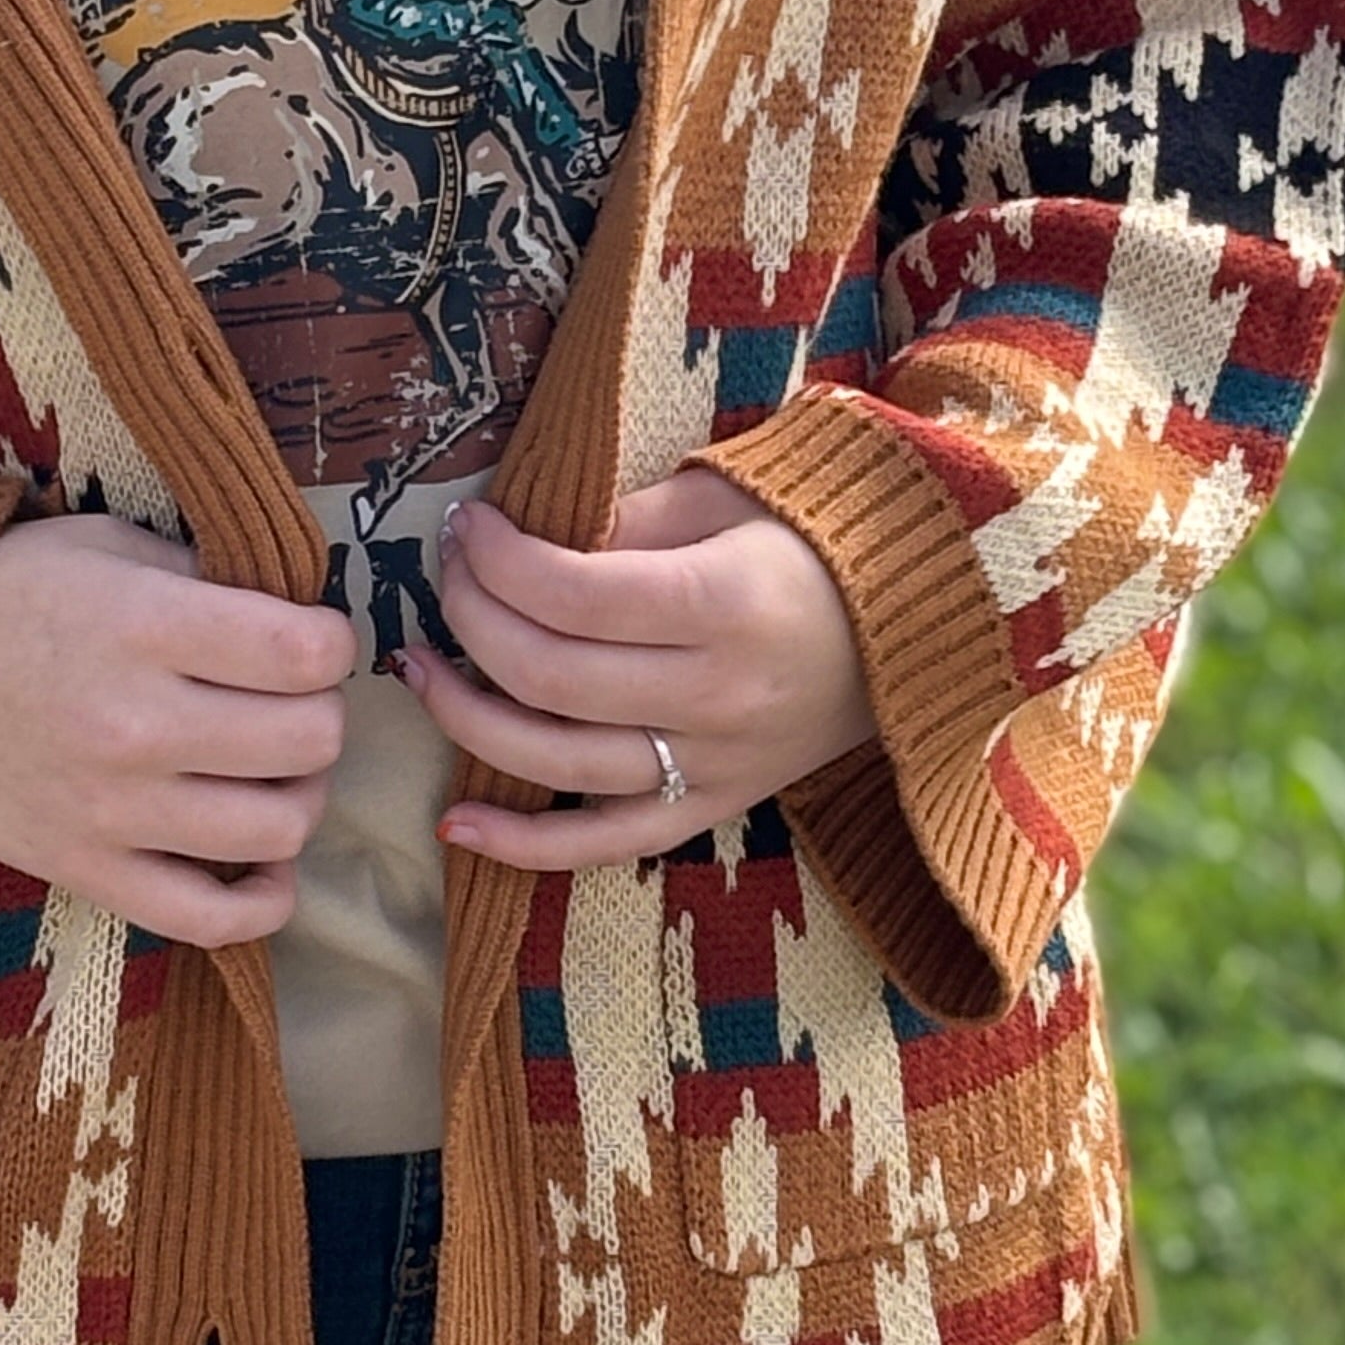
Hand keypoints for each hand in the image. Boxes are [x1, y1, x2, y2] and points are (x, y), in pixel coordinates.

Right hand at [0, 441, 357, 949]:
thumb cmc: (1, 595)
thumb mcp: (105, 548)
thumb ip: (202, 578)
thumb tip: (295, 617)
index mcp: (145, 625)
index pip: (309, 651)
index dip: (331, 642)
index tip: (307, 639)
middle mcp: (137, 723)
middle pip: (311, 741)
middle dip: (319, 714)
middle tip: (288, 701)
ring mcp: (113, 809)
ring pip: (280, 829)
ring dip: (297, 797)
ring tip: (268, 771)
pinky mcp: (87, 871)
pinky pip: (212, 919)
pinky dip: (264, 902)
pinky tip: (261, 863)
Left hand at [401, 468, 874, 871]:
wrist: (925, 630)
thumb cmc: (820, 544)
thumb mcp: (732, 499)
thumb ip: (627, 519)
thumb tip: (528, 533)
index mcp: (724, 604)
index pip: (571, 594)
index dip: (496, 559)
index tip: (467, 525)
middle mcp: (714, 696)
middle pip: (549, 673)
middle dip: (471, 616)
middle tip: (448, 576)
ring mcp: (712, 765)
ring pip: (556, 760)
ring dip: (466, 715)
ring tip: (418, 667)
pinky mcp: (712, 808)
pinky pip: (604, 844)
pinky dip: (523, 845)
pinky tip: (454, 822)